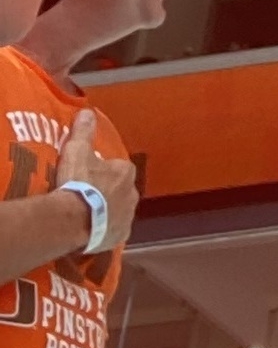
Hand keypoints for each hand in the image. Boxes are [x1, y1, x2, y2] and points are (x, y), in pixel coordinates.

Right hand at [60, 109, 138, 253]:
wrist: (74, 218)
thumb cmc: (78, 182)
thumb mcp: (77, 151)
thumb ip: (83, 131)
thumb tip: (87, 111)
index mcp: (126, 172)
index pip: (118, 168)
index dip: (102, 171)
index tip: (88, 176)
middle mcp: (133, 194)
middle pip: (120, 190)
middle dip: (108, 192)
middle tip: (86, 196)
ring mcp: (129, 217)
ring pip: (119, 210)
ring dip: (107, 211)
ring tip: (87, 214)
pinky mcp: (121, 236)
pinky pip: (114, 230)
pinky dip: (105, 229)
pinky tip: (91, 230)